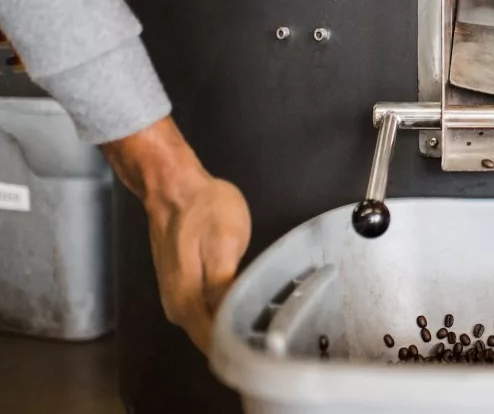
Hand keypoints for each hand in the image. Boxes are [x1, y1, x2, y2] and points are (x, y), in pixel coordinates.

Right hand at [143, 172, 250, 353]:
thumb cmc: (202, 208)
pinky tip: (245, 307)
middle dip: (240, 343)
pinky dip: (224, 314)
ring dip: (233, 329)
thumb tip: (229, 319)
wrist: (173, 187)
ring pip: (208, 326)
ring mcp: (177, 297)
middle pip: (211, 340)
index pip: (215, 344)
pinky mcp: (181, 286)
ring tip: (266, 326)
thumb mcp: (224, 242)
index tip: (267, 350)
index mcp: (186, 301)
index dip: (241, 351)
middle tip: (274, 339)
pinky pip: (205, 312)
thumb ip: (223, 285)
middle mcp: (177, 307)